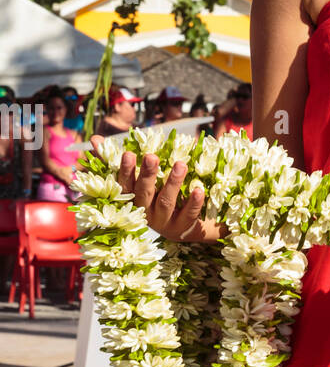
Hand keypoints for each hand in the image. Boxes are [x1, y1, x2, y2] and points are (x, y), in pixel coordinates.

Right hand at [86, 134, 225, 242]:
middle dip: (148, 175)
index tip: (128, 153)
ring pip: (166, 202)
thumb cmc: (159, 194)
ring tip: (181, 164)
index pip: (125, 185)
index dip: (126, 170)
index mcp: (134, 199)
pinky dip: (193, 202)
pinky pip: (188, 214)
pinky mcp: (183, 227)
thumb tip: (94, 138)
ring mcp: (164, 222)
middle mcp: (146, 212)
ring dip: (172, 182)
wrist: (188, 225)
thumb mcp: (141, 178)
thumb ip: (119, 160)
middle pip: (144, 193)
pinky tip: (198, 189)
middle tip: (152, 156)